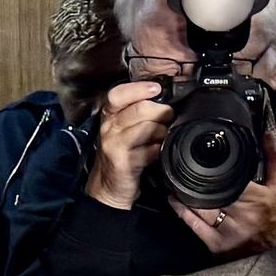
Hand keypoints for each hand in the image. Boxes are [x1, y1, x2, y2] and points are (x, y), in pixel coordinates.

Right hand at [85, 82, 172, 209]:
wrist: (108, 186)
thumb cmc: (121, 152)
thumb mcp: (123, 127)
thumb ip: (138, 109)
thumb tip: (164, 97)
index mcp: (109, 115)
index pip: (118, 94)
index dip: (139, 89)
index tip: (157, 88)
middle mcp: (109, 128)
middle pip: (140, 109)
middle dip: (162, 111)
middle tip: (168, 117)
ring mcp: (114, 145)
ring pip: (147, 128)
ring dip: (162, 131)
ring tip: (162, 136)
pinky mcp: (123, 162)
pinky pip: (149, 150)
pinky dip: (158, 150)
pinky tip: (156, 152)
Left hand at [169, 127, 275, 255]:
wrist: (274, 251)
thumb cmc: (275, 217)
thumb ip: (272, 160)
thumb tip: (267, 135)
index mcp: (256, 198)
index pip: (230, 179)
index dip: (215, 169)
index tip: (202, 157)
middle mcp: (240, 215)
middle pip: (211, 192)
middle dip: (197, 180)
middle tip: (184, 167)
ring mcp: (226, 231)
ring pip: (199, 207)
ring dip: (185, 193)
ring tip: (175, 181)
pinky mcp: (215, 244)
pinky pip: (193, 224)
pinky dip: (182, 210)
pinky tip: (174, 200)